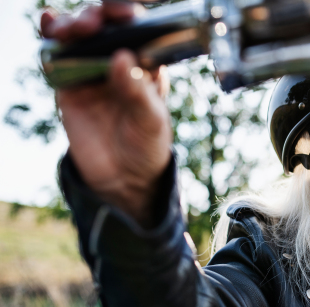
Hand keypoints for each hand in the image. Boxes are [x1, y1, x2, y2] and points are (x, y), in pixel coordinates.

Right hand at [41, 3, 172, 226]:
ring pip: (78, 36)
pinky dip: (51, 39)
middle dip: (97, 17)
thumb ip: (138, 92)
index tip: (124, 11)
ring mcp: (90, 72)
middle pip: (104, 26)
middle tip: (92, 24)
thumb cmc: (148, 145)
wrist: (124, 178)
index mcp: (145, 64)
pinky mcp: (68, 86)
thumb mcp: (151, 121)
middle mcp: (117, 61)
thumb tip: (121, 58)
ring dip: (72, 24)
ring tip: (72, 29)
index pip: (137, 27)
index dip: (128, 13)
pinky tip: (48, 24)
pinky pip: (56, 58)